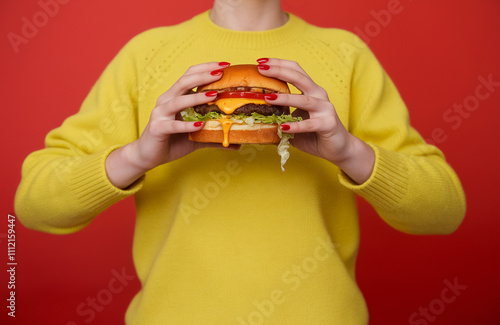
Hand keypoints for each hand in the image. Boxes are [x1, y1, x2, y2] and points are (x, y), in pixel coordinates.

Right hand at [106, 61, 236, 188]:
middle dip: (203, 76)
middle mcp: (167, 100)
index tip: (225, 64)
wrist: (148, 156)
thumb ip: (215, 137)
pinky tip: (200, 125)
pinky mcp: (157, 128)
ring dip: (196, 97)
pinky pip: (173, 125)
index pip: (190, 75)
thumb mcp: (197, 137)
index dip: (206, 68)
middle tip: (221, 72)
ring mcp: (160, 114)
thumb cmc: (172, 141)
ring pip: (179, 101)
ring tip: (213, 95)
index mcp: (175, 97)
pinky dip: (186, 125)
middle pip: (184, 82)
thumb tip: (238, 144)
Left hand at [256, 58, 374, 183]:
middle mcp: (319, 95)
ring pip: (304, 100)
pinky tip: (283, 127)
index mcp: (311, 90)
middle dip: (279, 71)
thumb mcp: (294, 119)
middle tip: (261, 69)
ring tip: (267, 97)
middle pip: (299, 78)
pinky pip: (309, 124)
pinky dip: (295, 126)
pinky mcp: (328, 124)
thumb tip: (255, 113)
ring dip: (284, 98)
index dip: (279, 64)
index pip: (295, 70)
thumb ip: (280, 113)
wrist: (339, 148)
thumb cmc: (314, 133)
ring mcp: (325, 109)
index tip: (261, 61)